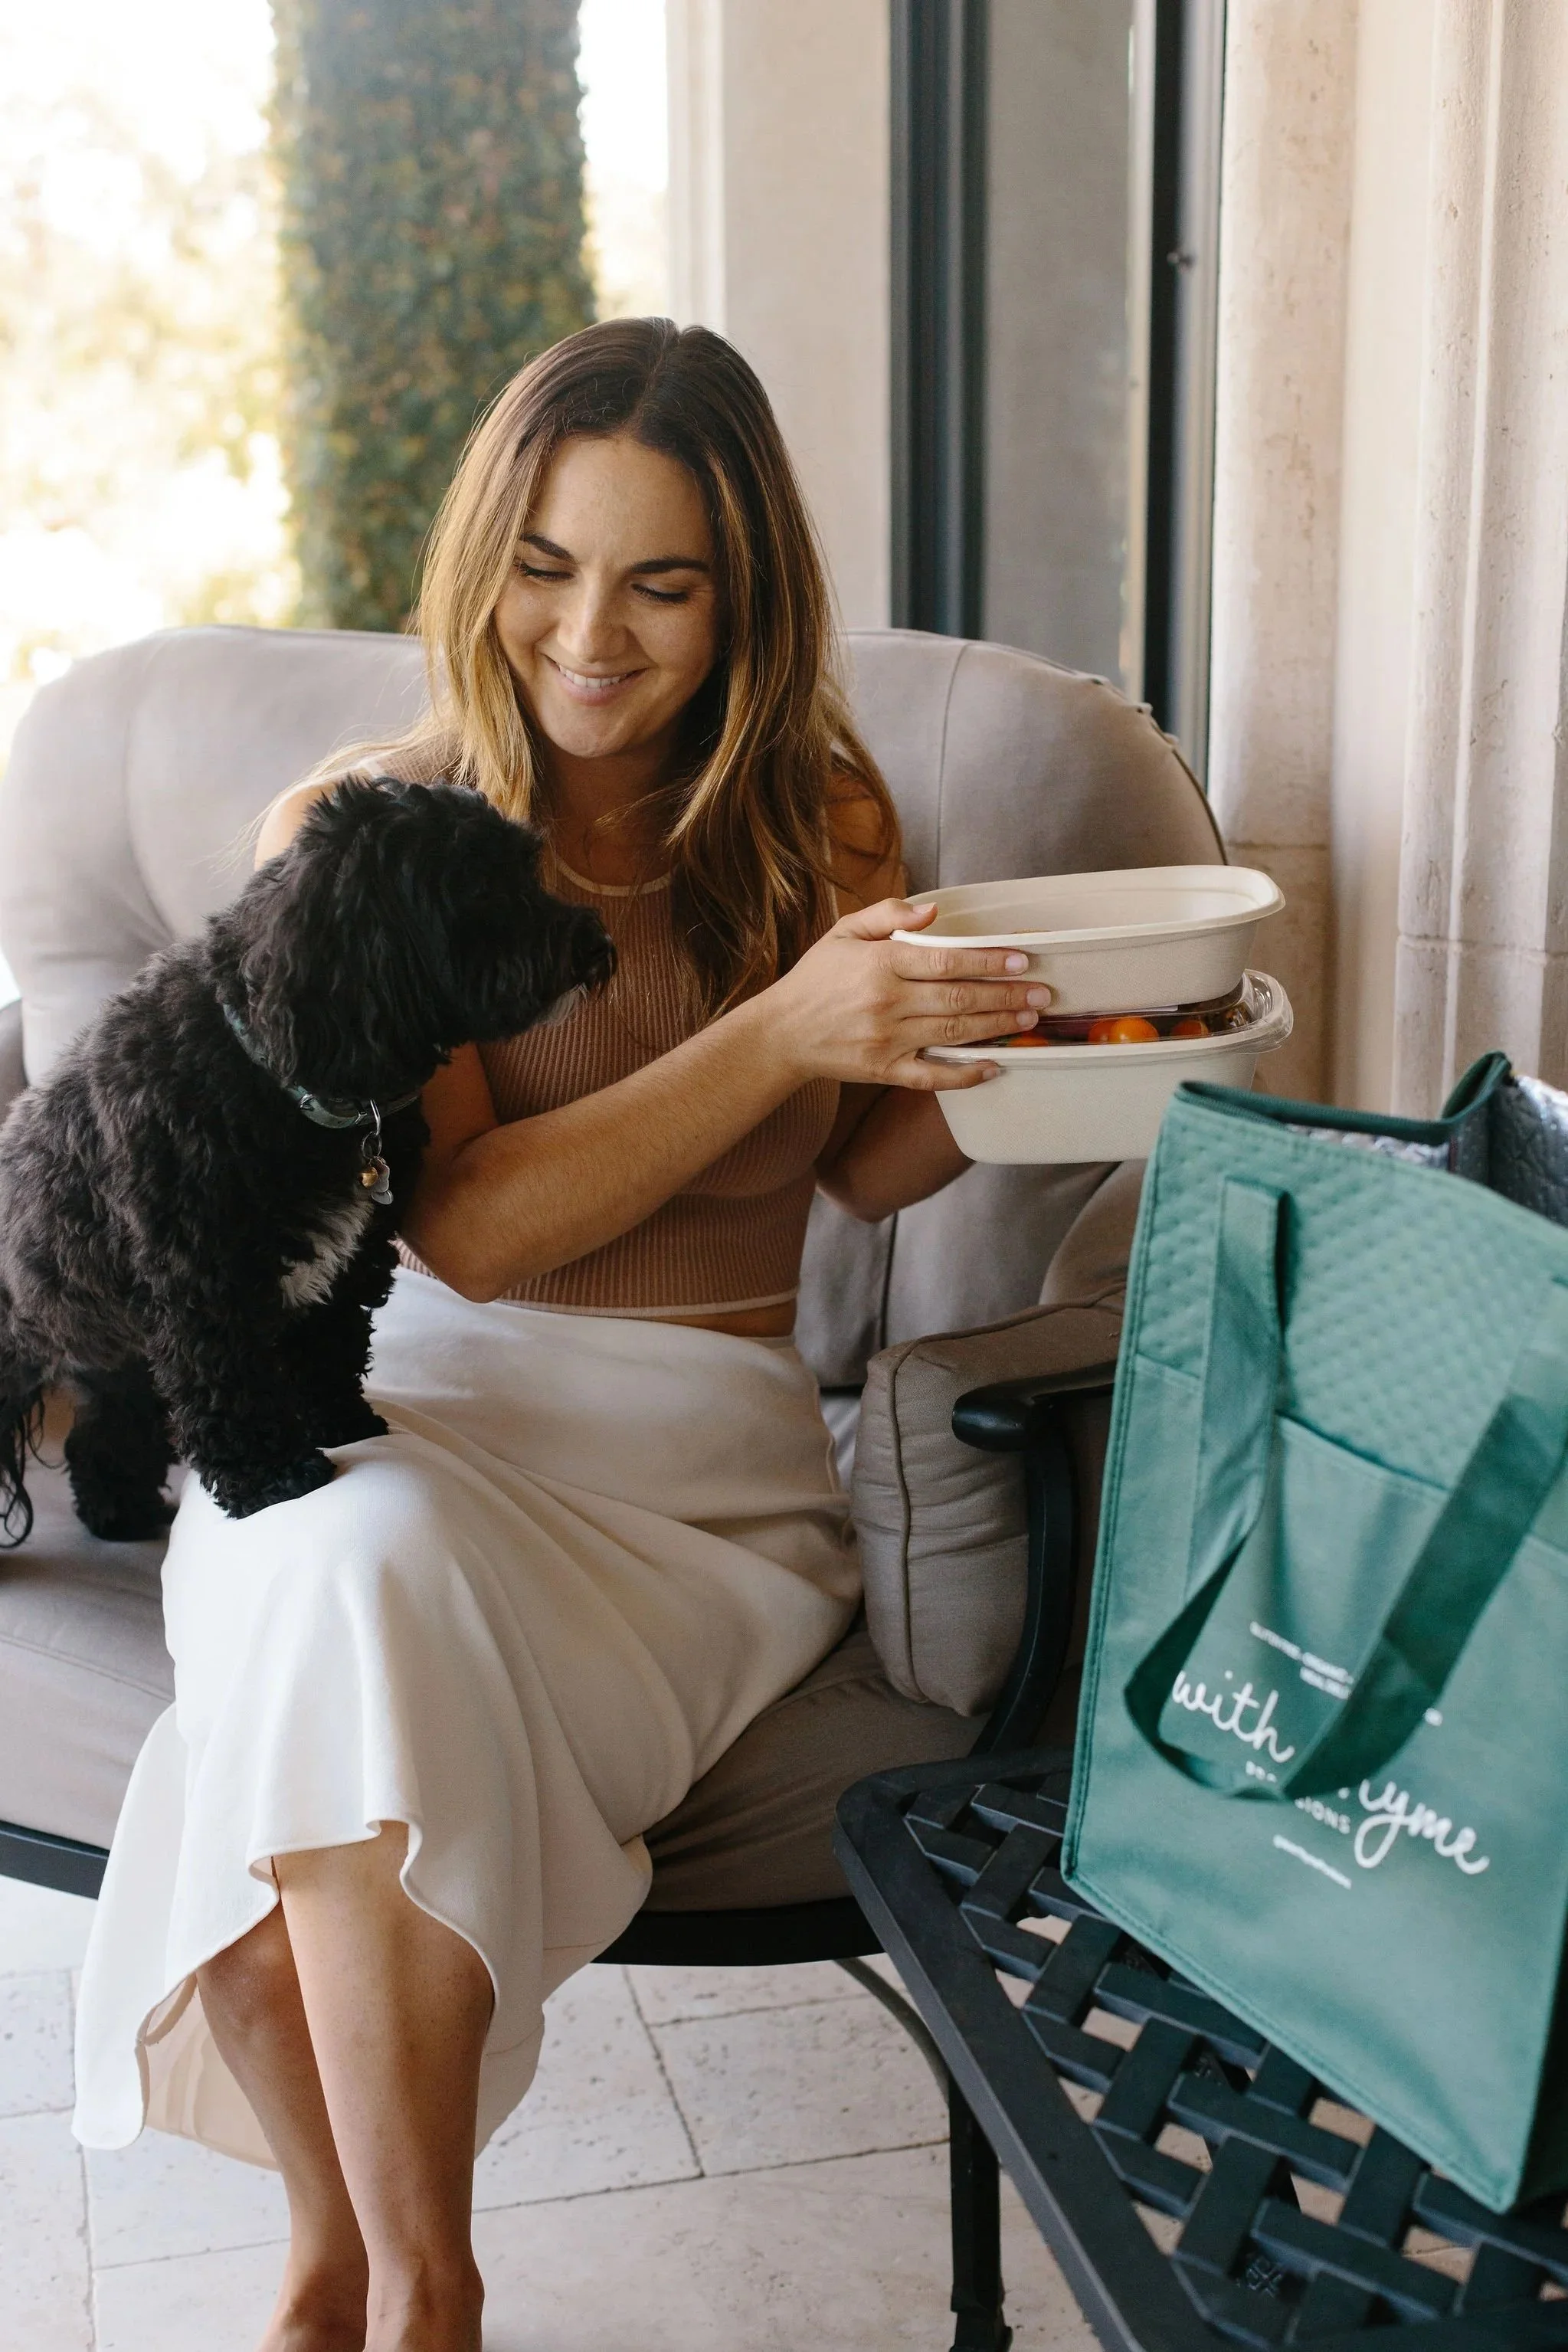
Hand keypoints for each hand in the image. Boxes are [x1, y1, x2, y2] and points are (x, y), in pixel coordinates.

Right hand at [763, 897, 1050, 1090]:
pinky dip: (965, 1074)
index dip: (988, 960)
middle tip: (1040, 993)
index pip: (946, 961)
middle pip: (959, 999)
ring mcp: (887, 1041)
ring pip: (953, 1034)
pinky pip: (932, 1077)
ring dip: (996, 1027)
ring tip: (1027, 1019)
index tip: (1021, 958)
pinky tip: (994, 1066)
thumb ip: (888, 914)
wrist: (781, 1032)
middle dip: (1005, 996)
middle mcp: (887, 1003)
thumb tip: (933, 909)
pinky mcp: (884, 1071)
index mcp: (881, 963)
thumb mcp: (844, 932)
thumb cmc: (817, 978)